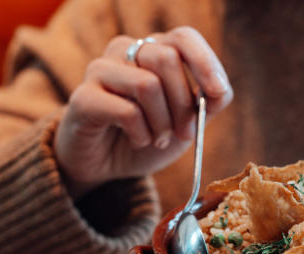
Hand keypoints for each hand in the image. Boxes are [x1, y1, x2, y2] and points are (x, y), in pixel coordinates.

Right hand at [55, 27, 232, 198]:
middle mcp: (125, 51)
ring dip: (162, 122)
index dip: (205, 62)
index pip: (183, 37)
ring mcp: (100, 70)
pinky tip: (139, 141)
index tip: (217, 93)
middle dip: (184, 104)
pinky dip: (141, 133)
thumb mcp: (184, 123)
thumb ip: (205, 105)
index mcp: (153, 51)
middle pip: (166, 59)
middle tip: (185, 134)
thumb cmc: (147, 137)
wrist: (106, 166)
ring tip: (158, 139)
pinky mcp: (83, 97)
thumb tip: (219, 90)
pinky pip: (126, 111)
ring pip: (147, 84)